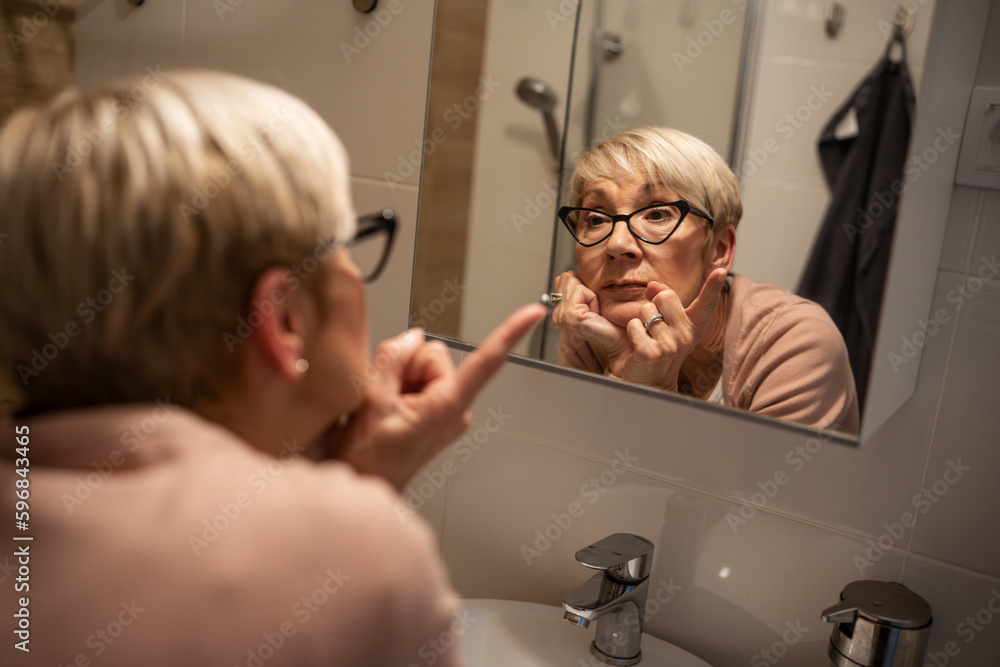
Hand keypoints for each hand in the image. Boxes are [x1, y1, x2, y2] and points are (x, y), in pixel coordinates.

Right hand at [326, 304, 546, 490]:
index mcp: (447, 406)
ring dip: (402, 378)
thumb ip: (392, 360)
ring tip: (388, 406)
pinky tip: (393, 407)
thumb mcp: (371, 401)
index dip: (510, 332)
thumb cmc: (371, 457)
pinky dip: (404, 385)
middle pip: (434, 354)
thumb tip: (411, 336)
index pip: (486, 361)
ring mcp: (449, 409)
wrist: (369, 482)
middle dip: (406, 367)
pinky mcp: (441, 409)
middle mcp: (456, 407)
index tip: (534, 313)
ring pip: (424, 364)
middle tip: (387, 395)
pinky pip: (422, 378)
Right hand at [550, 271, 630, 371]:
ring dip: (589, 294)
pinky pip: (580, 290)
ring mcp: (561, 317)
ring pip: (571, 281)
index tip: (592, 303)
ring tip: (595, 311)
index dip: (581, 285)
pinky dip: (592, 298)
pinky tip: (595, 313)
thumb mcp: (594, 300)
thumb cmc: (614, 324)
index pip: (563, 279)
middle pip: (565, 278)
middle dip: (584, 288)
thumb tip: (572, 273)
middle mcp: (558, 315)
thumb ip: (579, 288)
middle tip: (594, 308)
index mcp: (561, 310)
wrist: (624, 342)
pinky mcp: (570, 317)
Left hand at [609, 268, 727, 390]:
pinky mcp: (651, 353)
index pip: (706, 304)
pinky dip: (631, 331)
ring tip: (647, 337)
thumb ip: (662, 298)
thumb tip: (652, 285)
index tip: (720, 271)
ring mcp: (670, 346)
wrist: (646, 379)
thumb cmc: (656, 344)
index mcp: (694, 326)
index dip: (713, 287)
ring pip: (646, 310)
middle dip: (653, 303)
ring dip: (640, 321)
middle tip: (654, 325)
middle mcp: (686, 337)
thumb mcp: (665, 320)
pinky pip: (634, 326)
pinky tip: (638, 346)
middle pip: (665, 296)